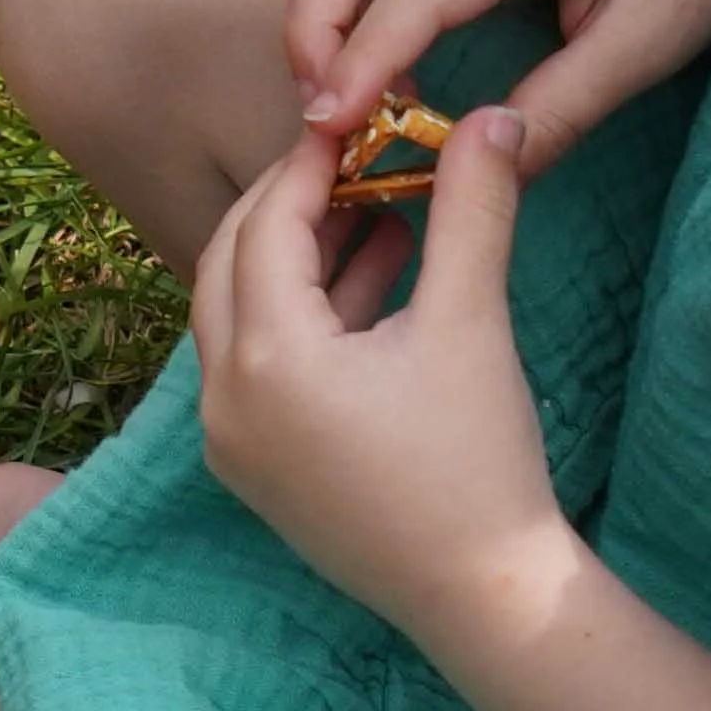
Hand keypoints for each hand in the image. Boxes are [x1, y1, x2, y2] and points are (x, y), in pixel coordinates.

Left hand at [188, 106, 561, 645]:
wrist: (477, 591)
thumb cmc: (474, 459)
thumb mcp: (470, 323)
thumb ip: (470, 211)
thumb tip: (489, 120)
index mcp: (264, 355)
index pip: (264, 228)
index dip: (307, 169)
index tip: (350, 128)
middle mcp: (221, 395)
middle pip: (231, 266)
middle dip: (287, 209)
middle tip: (352, 166)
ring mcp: (227, 436)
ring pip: (239, 316)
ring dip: (298, 263)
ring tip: (376, 215)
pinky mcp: (249, 465)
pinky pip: (253, 367)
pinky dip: (297, 320)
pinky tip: (368, 286)